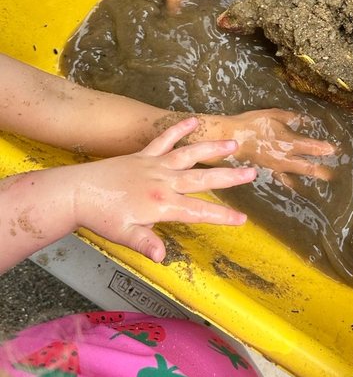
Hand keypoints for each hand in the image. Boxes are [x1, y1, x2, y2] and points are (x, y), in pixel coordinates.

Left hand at [73, 117, 251, 261]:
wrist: (77, 192)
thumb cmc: (101, 217)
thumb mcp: (124, 235)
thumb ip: (146, 243)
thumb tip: (161, 256)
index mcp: (161, 204)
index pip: (198, 211)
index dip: (222, 216)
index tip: (242, 219)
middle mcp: (163, 182)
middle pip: (202, 179)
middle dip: (229, 177)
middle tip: (251, 173)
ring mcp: (155, 165)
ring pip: (189, 155)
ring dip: (212, 149)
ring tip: (233, 144)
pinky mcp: (144, 155)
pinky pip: (164, 140)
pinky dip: (179, 129)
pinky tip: (194, 120)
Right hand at [198, 110, 337, 181]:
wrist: (231, 138)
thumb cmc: (252, 123)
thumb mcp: (274, 114)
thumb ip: (291, 118)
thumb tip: (306, 119)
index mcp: (288, 141)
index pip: (311, 147)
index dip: (324, 149)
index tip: (335, 151)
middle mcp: (284, 157)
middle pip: (306, 167)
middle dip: (320, 171)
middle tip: (332, 176)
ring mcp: (275, 167)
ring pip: (296, 175)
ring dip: (308, 179)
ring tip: (319, 184)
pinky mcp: (266, 171)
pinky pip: (281, 179)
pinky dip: (290, 184)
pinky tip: (295, 187)